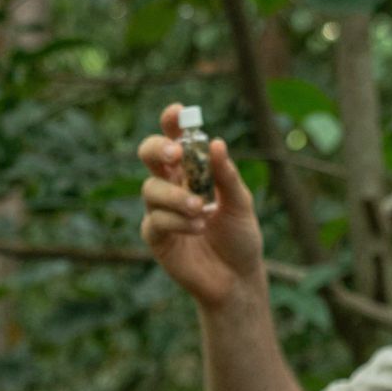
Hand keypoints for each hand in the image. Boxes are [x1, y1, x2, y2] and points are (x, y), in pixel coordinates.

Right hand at [139, 101, 264, 311]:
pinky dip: (177, 221)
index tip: (178, 112)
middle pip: (150, 155)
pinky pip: (155, 221)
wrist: (238, 278)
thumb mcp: (241, 202)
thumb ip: (227, 175)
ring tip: (201, 209)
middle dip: (159, 149)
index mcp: (192, 171)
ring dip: (175, 196)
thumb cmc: (240, 237)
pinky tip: (198, 227)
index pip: (176, 138)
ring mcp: (160, 211)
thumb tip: (216, 143)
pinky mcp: (157, 238)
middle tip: (177, 156)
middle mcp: (172, 186)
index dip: (172, 122)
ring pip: (150, 189)